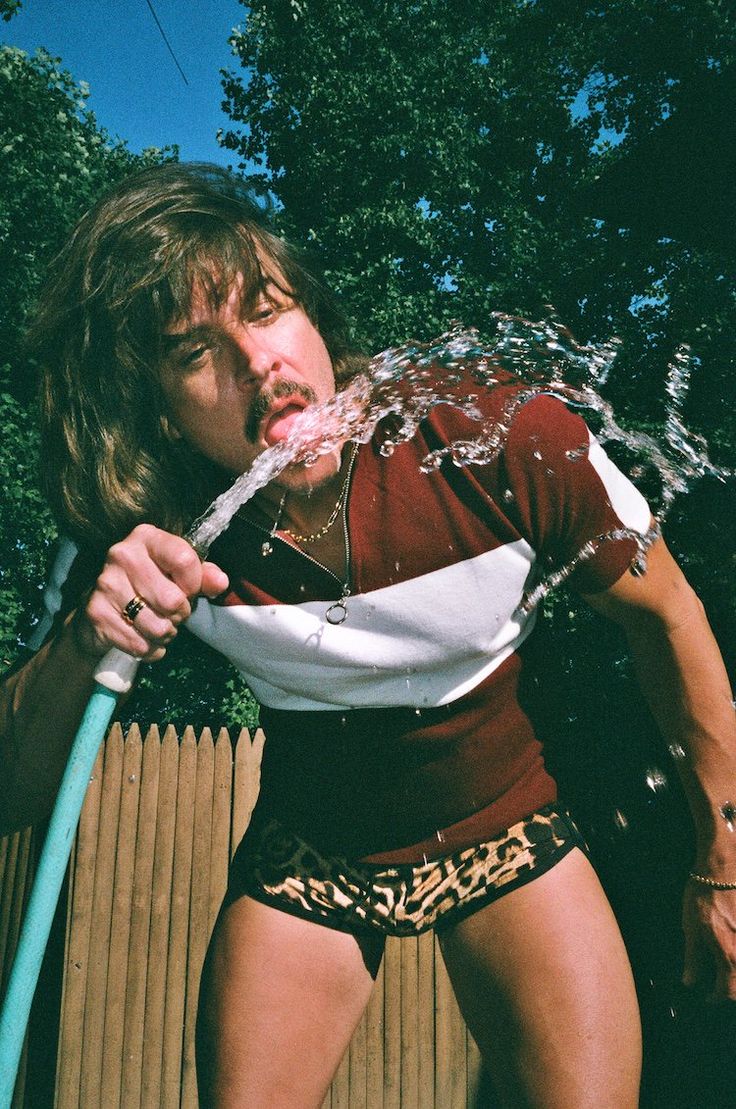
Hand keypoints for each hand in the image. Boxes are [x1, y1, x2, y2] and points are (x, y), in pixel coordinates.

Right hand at [74, 524, 228, 662]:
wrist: (104, 610)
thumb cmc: (151, 585)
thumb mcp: (179, 573)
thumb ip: (204, 575)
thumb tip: (220, 582)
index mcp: (146, 537)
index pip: (184, 561)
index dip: (194, 584)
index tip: (188, 590)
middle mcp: (122, 554)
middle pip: (172, 600)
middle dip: (180, 614)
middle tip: (171, 612)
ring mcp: (106, 584)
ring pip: (157, 627)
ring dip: (165, 634)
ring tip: (158, 624)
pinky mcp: (96, 613)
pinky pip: (140, 645)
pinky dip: (149, 649)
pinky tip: (143, 637)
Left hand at [682, 881, 735, 1000]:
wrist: (722, 869)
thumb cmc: (704, 896)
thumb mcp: (692, 929)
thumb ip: (693, 959)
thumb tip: (690, 981)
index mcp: (730, 956)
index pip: (729, 991)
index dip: (716, 998)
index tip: (708, 997)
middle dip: (731, 989)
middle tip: (719, 986)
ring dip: (735, 972)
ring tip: (725, 969)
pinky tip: (731, 951)